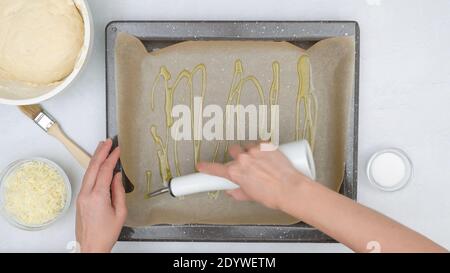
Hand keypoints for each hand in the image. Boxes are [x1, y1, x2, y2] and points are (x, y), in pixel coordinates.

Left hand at [76, 139, 126, 252]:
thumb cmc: (106, 234)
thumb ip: (119, 192)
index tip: (118, 149)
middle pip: (93, 167)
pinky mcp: (80, 199)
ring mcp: (81, 196)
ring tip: (101, 148)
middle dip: (100, 152)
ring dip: (95, 158)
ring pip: (88, 172)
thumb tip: (117, 176)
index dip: (112, 158)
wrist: (90, 246)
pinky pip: (87, 179)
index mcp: (98, 197)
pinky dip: (93, 168)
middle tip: (107, 141)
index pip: (105, 171)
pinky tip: (97, 164)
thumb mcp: (120, 213)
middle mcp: (87, 194)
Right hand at [197, 143, 312, 209]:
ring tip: (261, 162)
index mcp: (236, 173)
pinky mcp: (267, 145)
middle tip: (245, 164)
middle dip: (236, 156)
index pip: (215, 168)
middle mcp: (243, 159)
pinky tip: (269, 158)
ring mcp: (255, 150)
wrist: (290, 188)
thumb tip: (233, 192)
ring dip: (250, 152)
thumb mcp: (251, 196)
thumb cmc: (273, 195)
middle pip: (232, 151)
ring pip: (247, 146)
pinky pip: (260, 144)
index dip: (206, 167)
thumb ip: (238, 192)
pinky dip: (262, 149)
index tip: (201, 165)